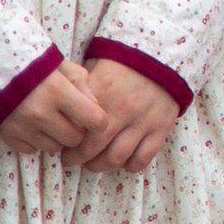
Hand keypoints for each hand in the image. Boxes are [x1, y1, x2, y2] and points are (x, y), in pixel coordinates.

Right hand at [0, 60, 105, 155]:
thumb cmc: (32, 63)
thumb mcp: (61, 65)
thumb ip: (82, 83)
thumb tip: (96, 106)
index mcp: (57, 91)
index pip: (95, 120)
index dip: (98, 120)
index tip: (93, 116)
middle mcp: (40, 113)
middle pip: (75, 139)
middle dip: (76, 130)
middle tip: (68, 117)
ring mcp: (22, 126)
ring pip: (54, 148)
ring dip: (55, 137)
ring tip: (48, 119)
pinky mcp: (7, 135)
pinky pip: (32, 150)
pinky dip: (35, 141)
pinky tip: (32, 125)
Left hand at [70, 56, 179, 172]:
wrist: (161, 58)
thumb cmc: (121, 64)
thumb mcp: (94, 68)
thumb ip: (78, 89)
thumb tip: (62, 112)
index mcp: (102, 93)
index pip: (77, 130)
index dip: (67, 144)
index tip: (62, 148)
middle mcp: (122, 110)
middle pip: (94, 150)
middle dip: (79, 159)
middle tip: (74, 160)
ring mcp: (143, 121)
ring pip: (117, 157)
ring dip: (102, 165)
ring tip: (95, 162)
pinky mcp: (161, 128)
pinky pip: (143, 157)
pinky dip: (130, 165)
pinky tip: (123, 160)